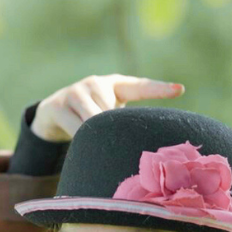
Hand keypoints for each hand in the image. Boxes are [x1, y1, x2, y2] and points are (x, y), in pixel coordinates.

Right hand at [30, 74, 184, 141]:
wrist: (51, 113)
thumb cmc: (89, 118)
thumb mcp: (107, 117)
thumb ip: (124, 125)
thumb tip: (143, 148)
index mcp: (114, 85)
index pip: (140, 87)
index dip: (159, 89)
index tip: (180, 90)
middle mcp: (95, 84)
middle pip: (113, 114)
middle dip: (115, 132)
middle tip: (118, 145)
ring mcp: (75, 92)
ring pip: (95, 123)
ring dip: (98, 138)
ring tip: (98, 145)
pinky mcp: (57, 105)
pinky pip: (76, 129)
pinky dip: (83, 141)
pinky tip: (82, 145)